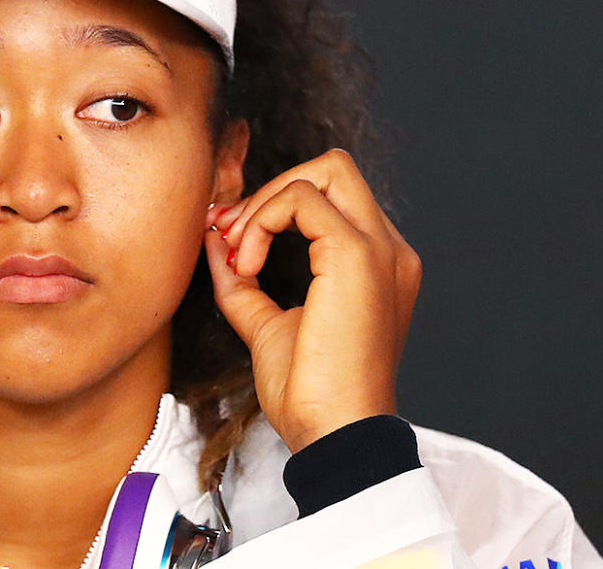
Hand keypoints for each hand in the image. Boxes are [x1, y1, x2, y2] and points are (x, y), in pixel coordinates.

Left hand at [203, 149, 422, 452]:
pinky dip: (263, 221)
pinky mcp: (357, 255)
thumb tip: (213, 240)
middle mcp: (389, 250)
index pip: (331, 197)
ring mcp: (381, 249)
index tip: (232, 243)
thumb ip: (243, 281)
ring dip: (265, 203)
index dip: (274, 205)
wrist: (333, 434)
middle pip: (334, 168)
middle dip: (273, 189)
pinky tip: (249, 267)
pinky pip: (302, 199)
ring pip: (324, 171)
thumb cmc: (309, 393)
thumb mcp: (265, 324)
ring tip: (239, 255)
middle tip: (233, 235)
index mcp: (377, 265)